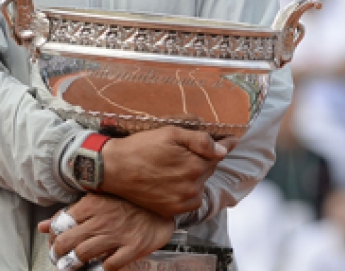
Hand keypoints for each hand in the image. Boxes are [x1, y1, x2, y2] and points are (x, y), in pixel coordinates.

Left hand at [40, 195, 174, 270]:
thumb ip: (70, 213)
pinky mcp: (132, 248)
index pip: (59, 224)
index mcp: (92, 205)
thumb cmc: (127, 204)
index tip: (54, 243)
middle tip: (60, 258)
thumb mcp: (97, 201)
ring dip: (74, 263)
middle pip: (66, 242)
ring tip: (74, 264)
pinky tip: (101, 264)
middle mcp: (102, 220)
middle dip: (58, 254)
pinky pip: (109, 265)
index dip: (52, 238)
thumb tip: (44, 225)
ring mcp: (117, 235)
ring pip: (83, 255)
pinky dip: (102, 268)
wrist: (159, 208)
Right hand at [100, 126, 235, 216]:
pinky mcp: (170, 211)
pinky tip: (175, 180)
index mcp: (194, 166)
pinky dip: (187, 190)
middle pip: (208, 169)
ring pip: (199, 185)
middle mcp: (192, 188)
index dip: (224, 144)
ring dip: (195, 175)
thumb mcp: (171, 133)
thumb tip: (223, 149)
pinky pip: (189, 201)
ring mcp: (181, 202)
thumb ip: (200, 141)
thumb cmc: (141, 147)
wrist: (113, 168)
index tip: (232, 140)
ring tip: (178, 165)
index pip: (219, 154)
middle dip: (204, 158)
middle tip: (190, 149)